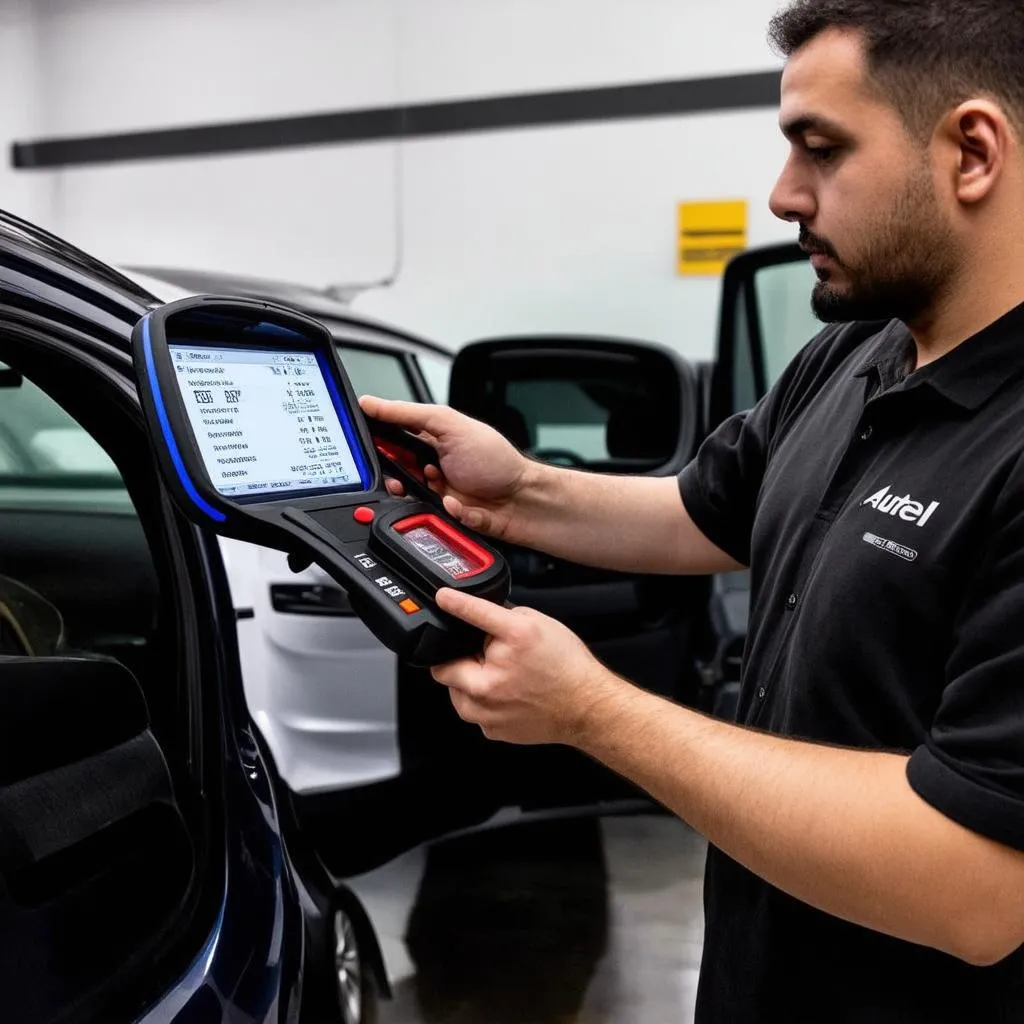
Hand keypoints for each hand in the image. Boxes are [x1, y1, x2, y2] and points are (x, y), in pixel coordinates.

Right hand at [358, 395, 530, 540]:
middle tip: (403, 473)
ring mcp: (436, 494)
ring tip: (434, 487)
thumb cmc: (496, 461)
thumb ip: (409, 414)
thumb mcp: (449, 426)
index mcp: (430, 441)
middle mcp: (431, 467)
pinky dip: (444, 512)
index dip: (376, 442)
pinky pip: (428, 519)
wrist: (524, 500)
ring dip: (418, 494)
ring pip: (405, 500)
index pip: (391, 438)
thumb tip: (371, 403)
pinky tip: (458, 504)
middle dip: (394, 475)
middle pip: (392, 473)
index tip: (367, 445)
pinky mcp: (443, 518)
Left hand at [431, 588, 623, 745]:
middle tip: (482, 657)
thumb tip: (477, 618)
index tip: (442, 598)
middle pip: (446, 666)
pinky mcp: (490, 729)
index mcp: (512, 642)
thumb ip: (503, 617)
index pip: (473, 614)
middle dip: (460, 657)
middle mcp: (494, 678)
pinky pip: (473, 709)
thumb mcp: (538, 624)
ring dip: (468, 681)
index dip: (454, 603)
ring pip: (456, 691)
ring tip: (500, 678)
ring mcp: (488, 710)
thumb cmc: (567, 667)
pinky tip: (508, 695)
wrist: (587, 708)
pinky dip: (483, 700)